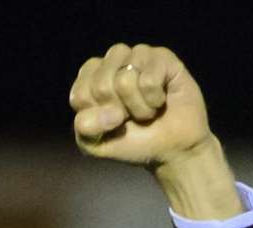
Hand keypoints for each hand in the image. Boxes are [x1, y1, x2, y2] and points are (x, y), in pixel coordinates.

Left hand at [70, 44, 212, 165]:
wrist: (172, 148)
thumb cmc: (134, 141)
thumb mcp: (97, 144)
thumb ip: (84, 130)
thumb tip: (104, 112)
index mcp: (89, 78)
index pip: (80, 94)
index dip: (98, 117)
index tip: (112, 122)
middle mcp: (112, 61)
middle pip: (101, 86)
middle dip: (119, 111)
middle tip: (132, 116)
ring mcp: (137, 55)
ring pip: (125, 79)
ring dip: (138, 107)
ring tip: (147, 109)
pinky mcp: (162, 56)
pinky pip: (148, 79)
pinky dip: (155, 99)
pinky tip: (161, 100)